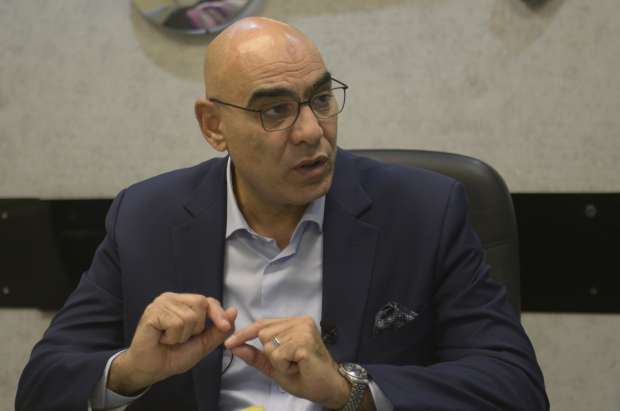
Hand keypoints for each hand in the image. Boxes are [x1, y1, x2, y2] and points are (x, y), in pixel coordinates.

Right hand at [108, 293, 236, 394]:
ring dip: (182, 336)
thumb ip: (218, 330)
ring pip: (190, 316)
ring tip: (170, 339)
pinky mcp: (153, 312)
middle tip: (181, 338)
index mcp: (184, 303)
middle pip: (201, 304)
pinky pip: (176, 323)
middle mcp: (173, 298)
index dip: (218, 313)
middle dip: (197, 328)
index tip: (225, 326)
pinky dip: (173, 337)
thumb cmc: (173, 355)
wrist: (151, 370)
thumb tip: (234, 311)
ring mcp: (161, 303)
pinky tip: (162, 339)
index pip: (208, 300)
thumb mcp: (203, 344)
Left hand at [224, 316, 349, 408]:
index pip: (263, 324)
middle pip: (263, 333)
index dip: (245, 334)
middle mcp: (299, 321)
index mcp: (294, 323)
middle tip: (292, 363)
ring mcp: (303, 329)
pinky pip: (278, 354)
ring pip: (269, 345)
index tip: (228, 343)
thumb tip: (233, 346)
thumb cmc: (305, 377)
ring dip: (279, 361)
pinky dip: (284, 366)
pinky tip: (299, 366)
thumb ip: (256, 356)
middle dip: (271, 354)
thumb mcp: (275, 367)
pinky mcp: (304, 341)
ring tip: (296, 364)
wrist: (328, 389)